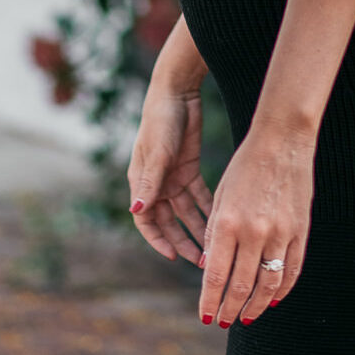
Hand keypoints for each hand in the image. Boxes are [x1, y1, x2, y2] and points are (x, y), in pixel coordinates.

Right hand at [127, 85, 212, 263]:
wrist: (177, 93)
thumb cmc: (160, 121)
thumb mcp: (157, 153)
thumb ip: (149, 182)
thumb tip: (136, 210)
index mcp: (141, 183)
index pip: (145, 221)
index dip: (158, 240)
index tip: (172, 256)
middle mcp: (157, 184)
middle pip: (169, 222)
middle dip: (182, 241)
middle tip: (199, 261)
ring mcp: (174, 177)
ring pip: (186, 212)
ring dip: (197, 228)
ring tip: (211, 248)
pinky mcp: (189, 168)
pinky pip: (199, 195)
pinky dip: (207, 207)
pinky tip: (219, 220)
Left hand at [198, 119, 313, 327]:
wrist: (282, 140)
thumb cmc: (245, 166)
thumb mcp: (221, 197)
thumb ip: (216, 235)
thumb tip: (212, 272)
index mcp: (228, 222)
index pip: (216, 276)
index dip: (210, 302)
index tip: (206, 318)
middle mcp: (254, 231)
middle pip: (241, 287)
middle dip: (230, 310)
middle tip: (224, 321)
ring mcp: (281, 232)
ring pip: (268, 285)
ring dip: (256, 307)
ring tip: (247, 318)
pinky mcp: (300, 230)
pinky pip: (292, 269)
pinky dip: (282, 290)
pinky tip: (273, 300)